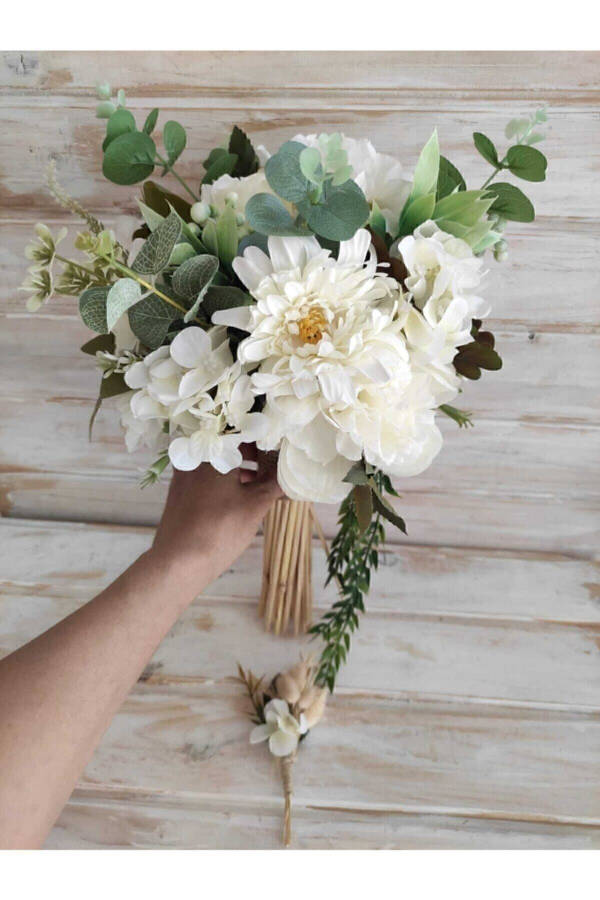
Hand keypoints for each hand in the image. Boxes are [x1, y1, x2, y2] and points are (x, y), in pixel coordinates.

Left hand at [150, 446, 282, 592]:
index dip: (265, 437)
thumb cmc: (220, 528)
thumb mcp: (255, 505)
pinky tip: (240, 495)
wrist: (178, 562)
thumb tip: (292, 472)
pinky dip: (225, 480)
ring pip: (217, 462)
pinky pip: (206, 476)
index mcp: (213, 450)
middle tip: (275, 465)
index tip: (281, 446)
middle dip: (254, 454)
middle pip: (229, 445)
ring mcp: (184, 473)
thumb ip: (275, 483)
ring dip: (240, 468)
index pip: (243, 430)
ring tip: (262, 483)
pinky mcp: (180, 491)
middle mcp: (194, 455)